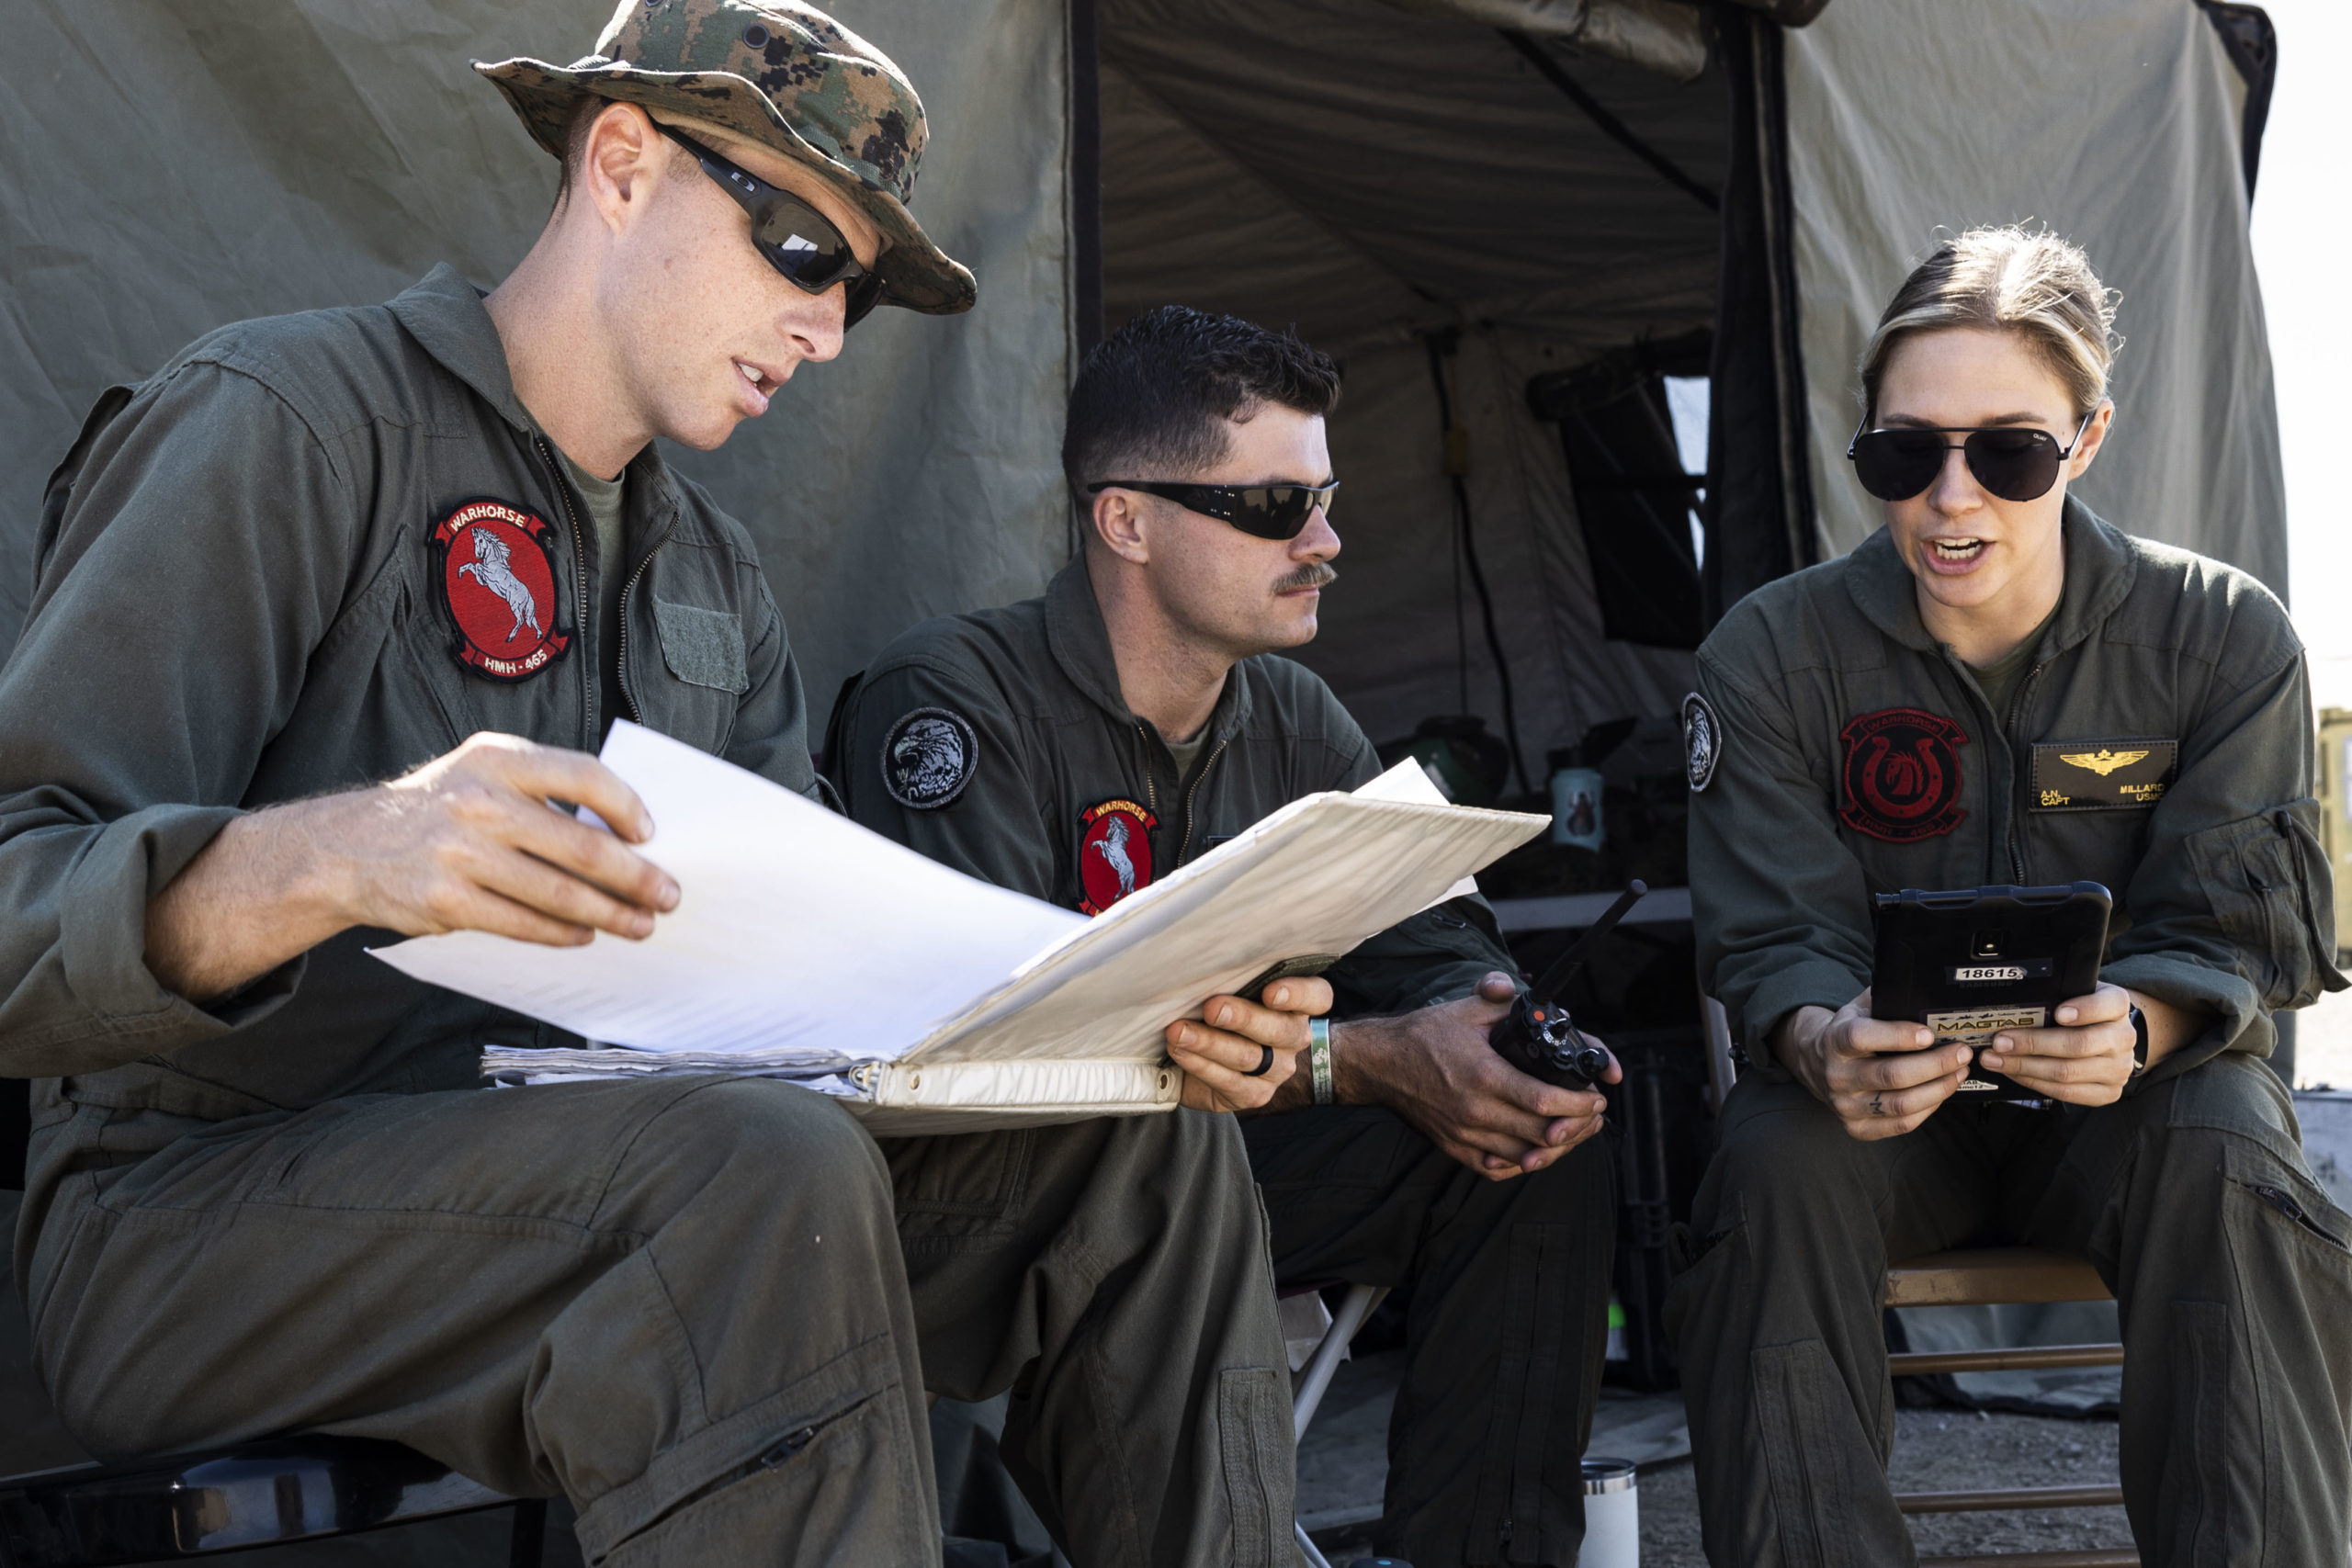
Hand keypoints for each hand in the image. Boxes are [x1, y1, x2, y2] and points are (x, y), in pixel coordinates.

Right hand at [147, 733, 680, 1000]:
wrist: (348, 846)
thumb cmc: (441, 805)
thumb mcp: (484, 770)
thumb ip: (544, 786)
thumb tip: (626, 832)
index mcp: (498, 759)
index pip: (584, 776)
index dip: (626, 807)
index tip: (650, 835)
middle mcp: (480, 802)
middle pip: (582, 847)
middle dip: (636, 878)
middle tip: (669, 896)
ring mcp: (460, 854)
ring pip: (559, 894)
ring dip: (610, 914)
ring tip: (640, 924)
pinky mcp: (446, 902)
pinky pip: (523, 923)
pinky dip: (563, 932)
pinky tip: (586, 934)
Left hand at [1168, 976, 1327, 1112]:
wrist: (1198, 1061)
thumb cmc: (1215, 1012)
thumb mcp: (1228, 991)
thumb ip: (1229, 980)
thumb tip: (1201, 968)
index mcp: (1297, 1005)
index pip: (1316, 997)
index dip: (1298, 994)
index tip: (1270, 992)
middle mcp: (1293, 1037)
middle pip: (1279, 1029)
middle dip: (1242, 1017)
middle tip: (1212, 1008)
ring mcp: (1277, 1069)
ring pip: (1249, 1056)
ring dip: (1209, 1042)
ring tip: (1179, 1031)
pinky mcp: (1254, 1095)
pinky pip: (1229, 1081)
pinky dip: (1200, 1064)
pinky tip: (1180, 1051)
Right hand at [1339, 972, 1616, 1180]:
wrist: (1378, 1064)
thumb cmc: (1422, 1035)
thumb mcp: (1465, 1009)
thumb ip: (1501, 997)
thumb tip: (1525, 991)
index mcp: (1484, 1075)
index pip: (1544, 1100)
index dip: (1579, 1104)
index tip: (1596, 1097)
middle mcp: (1476, 1111)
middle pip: (1543, 1135)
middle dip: (1579, 1127)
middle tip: (1594, 1115)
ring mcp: (1464, 1134)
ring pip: (1525, 1157)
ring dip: (1558, 1148)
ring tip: (1575, 1131)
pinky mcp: (1454, 1147)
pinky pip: (1497, 1167)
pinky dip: (1523, 1164)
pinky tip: (1537, 1150)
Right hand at [1775, 988, 1969, 1140]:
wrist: (1816, 1064)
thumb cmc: (1848, 1033)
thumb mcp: (1858, 1009)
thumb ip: (1884, 999)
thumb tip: (1926, 988)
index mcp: (1834, 1040)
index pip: (1861, 1037)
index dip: (1897, 1035)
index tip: (1929, 1034)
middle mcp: (1836, 1075)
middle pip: (1891, 1075)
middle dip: (1935, 1064)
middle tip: (1961, 1053)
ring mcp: (1845, 1105)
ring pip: (1901, 1104)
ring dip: (1938, 1088)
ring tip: (1959, 1072)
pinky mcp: (1856, 1127)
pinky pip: (1901, 1125)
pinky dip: (1928, 1109)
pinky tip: (1942, 1092)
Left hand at [1975, 982, 2136, 1104]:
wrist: (2106, 1035)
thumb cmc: (2080, 1011)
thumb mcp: (2075, 993)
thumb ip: (2055, 995)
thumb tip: (2013, 1004)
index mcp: (2118, 1005)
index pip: (2108, 1005)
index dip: (2084, 1010)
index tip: (2058, 1013)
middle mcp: (2123, 1037)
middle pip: (2078, 1044)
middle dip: (2032, 1043)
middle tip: (2000, 1041)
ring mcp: (2118, 1068)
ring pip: (2067, 1072)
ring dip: (2024, 1067)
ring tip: (1995, 1060)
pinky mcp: (2109, 1092)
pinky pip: (2066, 1093)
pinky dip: (2034, 1083)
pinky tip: (2014, 1073)